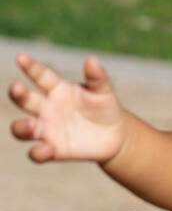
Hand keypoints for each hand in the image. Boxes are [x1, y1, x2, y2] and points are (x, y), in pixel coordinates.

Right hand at [8, 51, 125, 162]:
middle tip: (17, 88)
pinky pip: (36, 153)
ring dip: (21, 126)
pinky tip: (49, 149)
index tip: (21, 57)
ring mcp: (47, 130)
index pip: (40, 76)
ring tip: (31, 124)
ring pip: (22, 128)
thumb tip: (92, 60)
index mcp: (57, 89)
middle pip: (24, 100)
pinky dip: (38, 152)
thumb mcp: (104, 91)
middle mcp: (46, 108)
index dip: (30, 67)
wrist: (115, 135)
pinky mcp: (52, 150)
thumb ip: (97, 77)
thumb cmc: (105, 107)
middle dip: (18, 94)